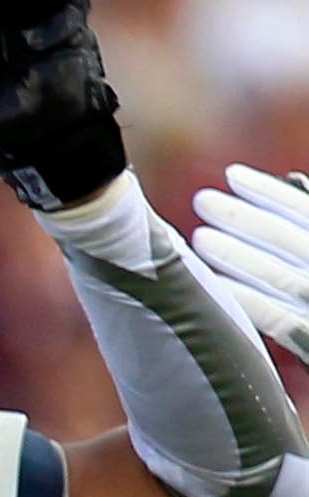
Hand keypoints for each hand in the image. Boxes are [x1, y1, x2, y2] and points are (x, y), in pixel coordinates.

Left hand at [192, 164, 308, 359]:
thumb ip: (308, 225)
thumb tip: (291, 180)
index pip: (304, 211)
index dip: (268, 193)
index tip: (232, 175)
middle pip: (286, 239)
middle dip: (242, 217)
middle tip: (201, 201)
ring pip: (278, 276)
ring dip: (236, 256)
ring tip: (198, 239)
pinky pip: (278, 321)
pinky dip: (246, 301)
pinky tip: (212, 285)